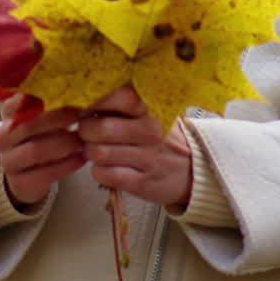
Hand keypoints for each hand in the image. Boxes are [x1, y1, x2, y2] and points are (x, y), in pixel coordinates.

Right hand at [0, 94, 85, 209]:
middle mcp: (2, 136)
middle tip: (81, 116)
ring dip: (64, 144)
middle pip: (29, 125)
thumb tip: (75, 82)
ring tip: (84, 140)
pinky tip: (81, 158)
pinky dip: (66, 165)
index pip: (21, 101)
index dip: (44, 98)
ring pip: (36, 151)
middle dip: (58, 120)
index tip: (68, 93)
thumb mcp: (39, 115)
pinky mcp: (19, 183)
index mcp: (8, 113)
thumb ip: (49, 100)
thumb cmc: (40, 135)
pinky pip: (44, 174)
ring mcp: (8, 161)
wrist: (26, 172)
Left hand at [78, 87, 191, 209]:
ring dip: (90, 152)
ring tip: (95, 149)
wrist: (193, 169)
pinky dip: (98, 171)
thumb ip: (123, 105)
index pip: (119, 97)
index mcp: (151, 108)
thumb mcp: (151, 112)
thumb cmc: (162, 136)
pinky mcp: (143, 183)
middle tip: (87, 131)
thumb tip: (86, 101)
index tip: (87, 107)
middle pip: (101, 128)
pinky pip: (105, 174)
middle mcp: (150, 131)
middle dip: (85, 130)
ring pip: (99, 153)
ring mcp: (148, 158)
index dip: (96, 101)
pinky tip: (105, 166)